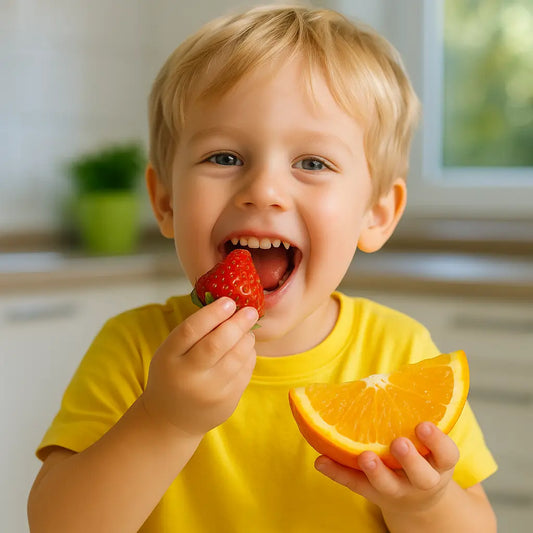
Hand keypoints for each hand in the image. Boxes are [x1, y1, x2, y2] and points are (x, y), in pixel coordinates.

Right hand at [141, 297, 257, 437]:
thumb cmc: (173, 374)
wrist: (171, 421)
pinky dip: (249, 355)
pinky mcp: (227, 403)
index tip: (228, 301)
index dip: (212, 313)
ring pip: (236, 358)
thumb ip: (193, 332)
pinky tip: (245, 348)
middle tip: (250, 311)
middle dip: (237, 323)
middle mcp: (188, 377)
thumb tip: (228, 306)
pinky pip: (245, 372)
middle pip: (217, 344)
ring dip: (246, 338)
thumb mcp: (170, 352)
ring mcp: (209, 393)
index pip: (190, 330)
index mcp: (168, 358)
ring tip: (247, 329)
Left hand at [315, 422, 459, 514]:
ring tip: (363, 455)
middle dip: (410, 460)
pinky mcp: (372, 494)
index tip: (423, 424)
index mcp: (439, 463)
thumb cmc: (422, 453)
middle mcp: (422, 481)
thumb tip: (388, 374)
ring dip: (375, 471)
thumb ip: (416, 412)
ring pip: (388, 486)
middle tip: (398, 443)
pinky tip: (320, 460)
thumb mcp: (431, 441)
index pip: (447, 455)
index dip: (438, 441)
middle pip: (422, 477)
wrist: (417, 499)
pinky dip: (336, 472)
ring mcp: (397, 491)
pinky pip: (354, 485)